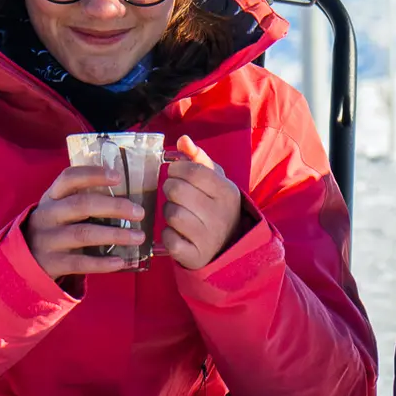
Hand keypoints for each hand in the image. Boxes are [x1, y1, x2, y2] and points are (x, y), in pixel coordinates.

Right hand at [25, 165, 144, 281]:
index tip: (118, 177)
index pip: (69, 178)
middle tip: (139, 213)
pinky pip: (79, 262)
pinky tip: (121, 261)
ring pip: (83, 234)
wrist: (24, 259)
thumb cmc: (57, 226)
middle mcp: (47, 215)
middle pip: (81, 205)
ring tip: (139, 236)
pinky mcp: (49, 263)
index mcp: (53, 197)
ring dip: (115, 235)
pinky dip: (102, 263)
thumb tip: (133, 197)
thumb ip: (87, 200)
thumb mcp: (63, 208)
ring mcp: (46, 239)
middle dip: (115, 207)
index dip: (93, 175)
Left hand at [160, 136, 243, 269]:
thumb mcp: (216, 181)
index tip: (174, 173)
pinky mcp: (195, 256)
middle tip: (175, 193)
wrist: (228, 246)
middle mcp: (221, 214)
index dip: (176, 169)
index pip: (193, 171)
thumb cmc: (216, 206)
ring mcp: (209, 237)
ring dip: (168, 212)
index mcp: (227, 191)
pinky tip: (175, 232)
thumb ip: (199, 159)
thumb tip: (183, 140)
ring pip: (171, 214)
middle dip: (169, 189)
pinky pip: (168, 240)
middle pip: (177, 191)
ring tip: (177, 212)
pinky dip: (167, 235)